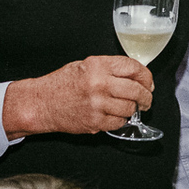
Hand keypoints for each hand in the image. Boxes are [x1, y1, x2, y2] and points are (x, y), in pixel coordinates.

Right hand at [2, 56, 153, 138]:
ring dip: (132, 109)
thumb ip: (111, 69)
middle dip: (146, 97)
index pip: (134, 68)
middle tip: (146, 100)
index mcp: (98, 66)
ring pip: (130, 108)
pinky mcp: (94, 121)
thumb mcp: (87, 66)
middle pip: (136, 90)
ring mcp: (97, 104)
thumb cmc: (62, 83)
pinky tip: (113, 115)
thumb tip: (136, 77)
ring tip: (126, 107)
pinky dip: (119, 120)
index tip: (148, 83)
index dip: (146, 77)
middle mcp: (100, 83)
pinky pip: (118, 122)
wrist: (41, 103)